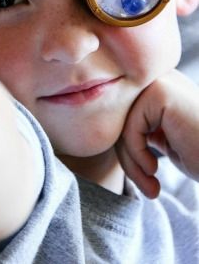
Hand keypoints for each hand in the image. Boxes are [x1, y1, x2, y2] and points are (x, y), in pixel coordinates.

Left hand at [116, 70, 198, 197]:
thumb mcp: (165, 140)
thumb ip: (139, 129)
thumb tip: (105, 128)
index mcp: (158, 90)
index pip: (124, 120)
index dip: (129, 153)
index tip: (146, 180)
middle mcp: (158, 80)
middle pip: (119, 121)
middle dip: (129, 160)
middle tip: (148, 189)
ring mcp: (159, 83)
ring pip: (121, 126)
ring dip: (132, 164)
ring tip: (150, 185)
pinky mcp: (160, 93)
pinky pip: (129, 129)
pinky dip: (136, 156)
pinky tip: (153, 171)